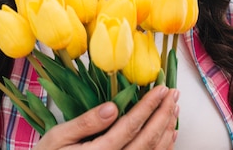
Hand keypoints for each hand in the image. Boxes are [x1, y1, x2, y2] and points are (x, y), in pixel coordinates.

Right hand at [34, 85, 178, 148]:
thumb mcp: (58, 137)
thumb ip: (85, 123)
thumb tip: (112, 107)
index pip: (130, 126)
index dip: (148, 106)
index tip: (161, 89)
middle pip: (147, 140)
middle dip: (163, 114)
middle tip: (174, 94)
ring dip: (167, 130)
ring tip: (174, 109)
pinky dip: (164, 148)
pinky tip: (169, 135)